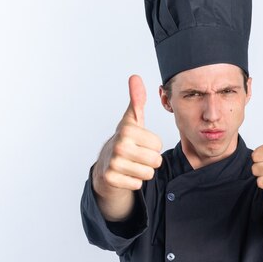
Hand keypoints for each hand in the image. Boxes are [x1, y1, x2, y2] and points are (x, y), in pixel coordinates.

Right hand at [92, 75, 162, 198]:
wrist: (105, 165)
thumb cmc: (124, 141)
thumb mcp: (132, 120)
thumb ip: (137, 100)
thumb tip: (135, 77)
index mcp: (127, 130)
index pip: (158, 144)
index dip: (152, 145)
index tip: (140, 142)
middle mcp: (119, 145)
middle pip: (156, 160)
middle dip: (150, 160)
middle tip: (137, 155)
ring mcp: (113, 163)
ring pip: (148, 173)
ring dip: (143, 171)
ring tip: (132, 164)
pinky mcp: (111, 179)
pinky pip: (138, 184)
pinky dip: (134, 181)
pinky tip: (126, 174)